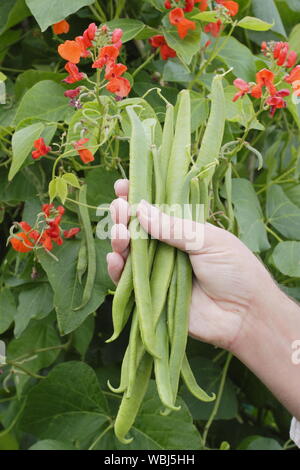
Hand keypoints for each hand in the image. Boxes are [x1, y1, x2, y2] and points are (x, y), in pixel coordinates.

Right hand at [107, 179, 280, 351]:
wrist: (244, 315)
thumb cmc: (235, 271)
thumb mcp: (208, 240)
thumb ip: (173, 227)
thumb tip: (141, 209)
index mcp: (183, 230)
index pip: (155, 210)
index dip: (138, 197)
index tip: (122, 186)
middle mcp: (167, 249)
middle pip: (136, 230)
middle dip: (123, 216)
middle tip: (118, 208)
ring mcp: (157, 272)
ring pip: (128, 253)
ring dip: (118, 240)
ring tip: (118, 232)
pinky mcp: (151, 296)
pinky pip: (128, 282)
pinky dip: (117, 270)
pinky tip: (114, 258)